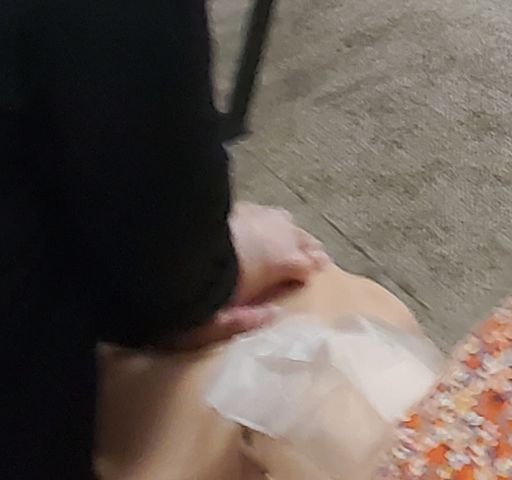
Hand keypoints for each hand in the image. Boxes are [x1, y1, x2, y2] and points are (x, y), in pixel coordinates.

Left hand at [162, 208, 327, 352]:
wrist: (171, 254)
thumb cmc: (200, 293)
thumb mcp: (217, 325)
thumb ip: (246, 321)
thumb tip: (273, 316)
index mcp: (278, 261)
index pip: (302, 263)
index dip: (310, 267)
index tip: (319, 269)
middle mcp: (274, 233)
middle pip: (298, 237)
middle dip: (307, 245)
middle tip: (317, 252)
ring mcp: (256, 216)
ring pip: (282, 220)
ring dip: (290, 230)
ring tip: (294, 236)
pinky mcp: (235, 207)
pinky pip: (262, 212)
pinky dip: (269, 220)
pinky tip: (266, 222)